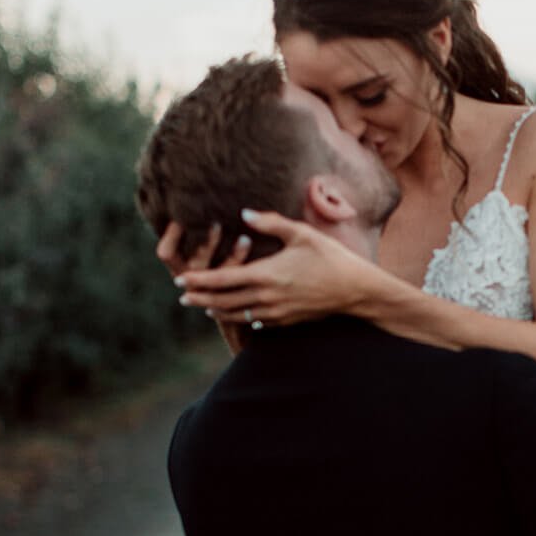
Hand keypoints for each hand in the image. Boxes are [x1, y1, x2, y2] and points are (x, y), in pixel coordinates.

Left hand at [172, 210, 376, 327]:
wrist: (355, 290)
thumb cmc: (330, 257)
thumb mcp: (301, 233)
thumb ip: (270, 222)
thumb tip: (244, 213)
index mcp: (266, 275)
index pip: (222, 279)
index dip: (198, 280)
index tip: (180, 279)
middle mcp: (266, 298)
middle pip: (223, 301)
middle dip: (200, 297)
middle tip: (181, 296)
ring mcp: (276, 313)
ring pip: (237, 315)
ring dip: (217, 310)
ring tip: (202, 305)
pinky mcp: (286, 321)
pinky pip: (256, 322)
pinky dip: (240, 318)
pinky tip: (235, 314)